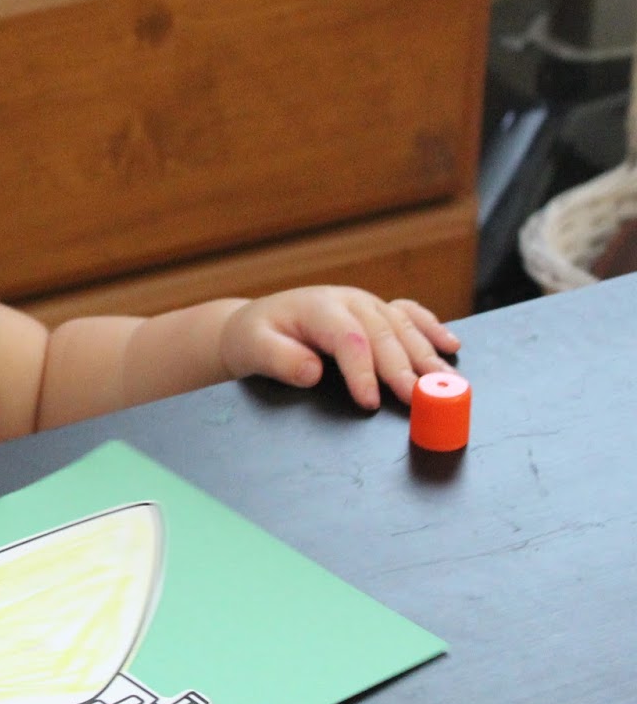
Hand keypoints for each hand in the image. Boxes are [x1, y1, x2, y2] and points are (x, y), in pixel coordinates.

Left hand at [218, 286, 460, 408]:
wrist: (256, 324)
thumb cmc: (256, 337)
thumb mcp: (253, 348)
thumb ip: (279, 359)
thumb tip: (312, 372)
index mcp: (317, 306)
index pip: (348, 339)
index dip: (362, 371)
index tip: (371, 401)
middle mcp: (348, 301)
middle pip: (383, 334)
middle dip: (403, 368)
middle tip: (421, 399)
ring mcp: (365, 304)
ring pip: (402, 327)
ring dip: (426, 355)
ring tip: (446, 382)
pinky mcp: (376, 312)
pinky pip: (409, 316)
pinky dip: (431, 329)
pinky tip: (451, 345)